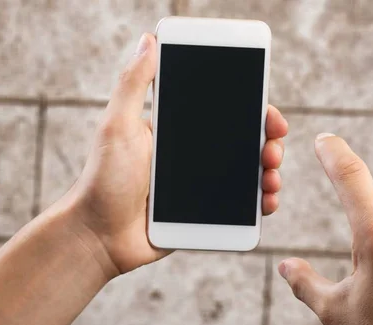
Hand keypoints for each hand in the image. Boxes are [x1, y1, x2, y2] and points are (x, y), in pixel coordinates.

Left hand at [58, 33, 287, 274]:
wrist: (98, 236)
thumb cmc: (102, 180)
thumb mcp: (117, 125)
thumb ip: (133, 84)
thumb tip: (149, 41)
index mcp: (178, 132)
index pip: (224, 114)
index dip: (252, 111)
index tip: (269, 113)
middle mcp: (194, 156)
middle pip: (244, 143)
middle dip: (268, 143)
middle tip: (273, 149)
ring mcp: (201, 186)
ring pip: (248, 174)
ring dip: (269, 173)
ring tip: (271, 179)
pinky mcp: (204, 214)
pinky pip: (240, 207)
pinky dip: (260, 203)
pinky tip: (266, 202)